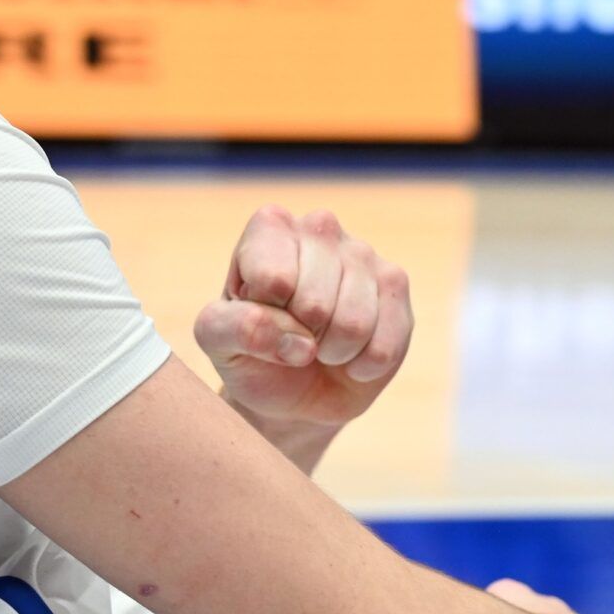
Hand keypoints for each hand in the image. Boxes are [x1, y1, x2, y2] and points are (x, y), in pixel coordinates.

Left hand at [194, 205, 413, 429]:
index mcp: (269, 228)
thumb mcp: (218, 342)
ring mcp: (363, 252)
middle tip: (294, 338)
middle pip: (315, 303)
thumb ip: (235, 329)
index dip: (267, 317)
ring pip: (354, 324)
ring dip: (332, 353)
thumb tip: (296, 339)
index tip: (260, 318)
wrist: (294, 387)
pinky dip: (363, 365)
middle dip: (301, 338)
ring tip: (320, 347)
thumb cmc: (251, 352)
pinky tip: (351, 356)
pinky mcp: (395, 284)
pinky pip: (385, 344)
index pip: (273, 279)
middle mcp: (319, 227)